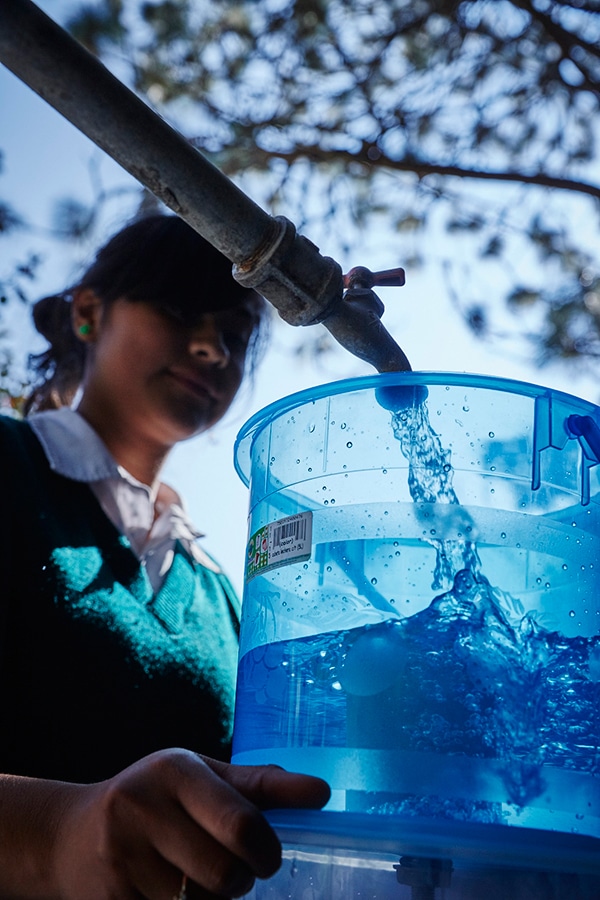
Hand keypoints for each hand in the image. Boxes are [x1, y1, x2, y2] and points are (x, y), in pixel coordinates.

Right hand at [52, 748, 329, 899]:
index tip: (268, 856)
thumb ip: (262, 785)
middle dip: (241, 879)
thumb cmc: (157, 800)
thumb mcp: (204, 778)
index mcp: (175, 770)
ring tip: (194, 875)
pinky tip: (166, 890)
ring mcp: (121, 858)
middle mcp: (142, 808)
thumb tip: (322, 793)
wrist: (70, 836)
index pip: (241, 823)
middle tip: (232, 868)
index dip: (267, 850)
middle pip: (226, 874)